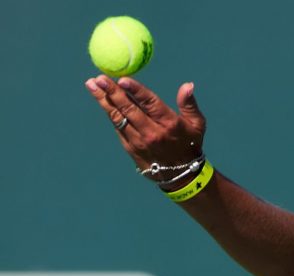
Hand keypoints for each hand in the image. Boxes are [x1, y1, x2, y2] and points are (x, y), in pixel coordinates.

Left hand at [84, 75, 205, 184]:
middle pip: (129, 109)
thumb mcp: (197, 124)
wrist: (181, 175)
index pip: (150, 103)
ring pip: (118, 118)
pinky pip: (118, 127)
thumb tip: (187, 85)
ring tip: (91, 85)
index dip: (136, 90)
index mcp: (169, 124)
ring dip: (104, 100)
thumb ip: (189, 104)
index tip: (123, 79)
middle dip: (112, 92)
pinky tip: (102, 101)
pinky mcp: (130, 148)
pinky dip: (110, 113)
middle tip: (99, 77)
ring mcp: (139, 141)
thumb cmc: (190, 144)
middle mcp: (152, 133)